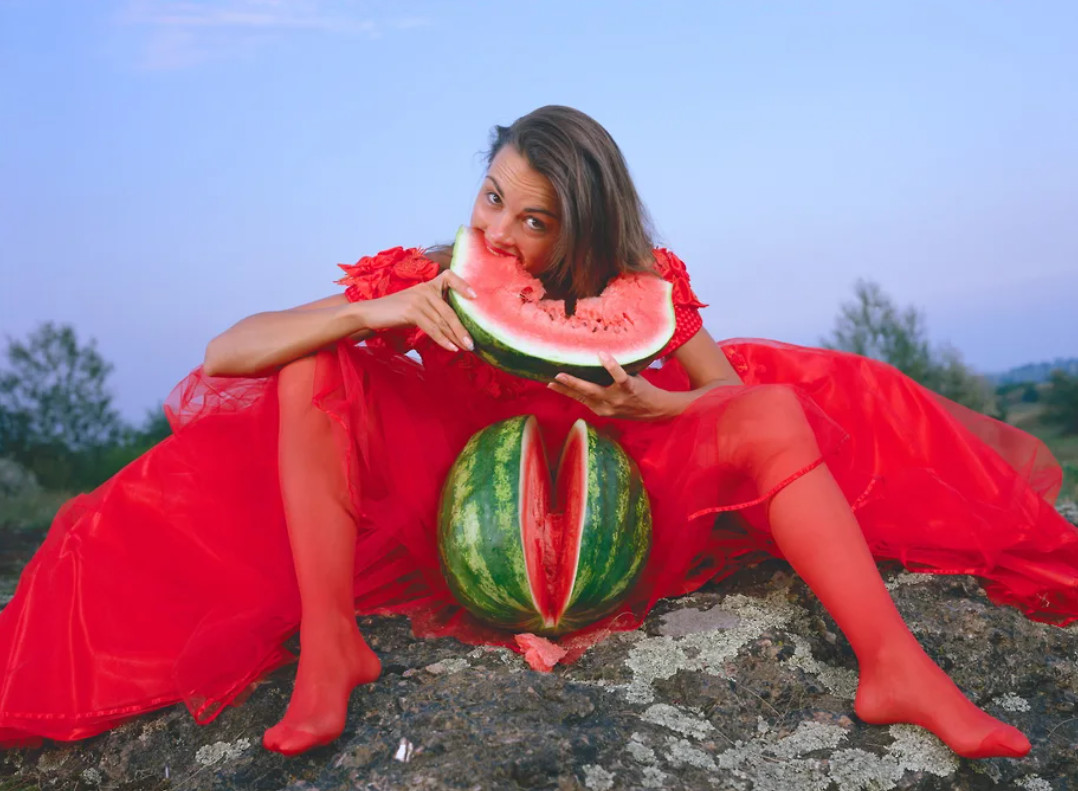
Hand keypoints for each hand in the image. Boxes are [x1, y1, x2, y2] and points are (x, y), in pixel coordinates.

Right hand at [358, 271, 475, 351]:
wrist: (370, 313)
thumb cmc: (395, 312)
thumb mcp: (417, 306)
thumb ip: (433, 309)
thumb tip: (454, 326)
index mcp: (428, 286)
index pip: (449, 276)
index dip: (463, 285)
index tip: (475, 297)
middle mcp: (425, 289)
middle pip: (450, 310)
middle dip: (463, 328)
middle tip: (473, 343)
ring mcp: (419, 299)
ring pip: (443, 321)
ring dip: (456, 337)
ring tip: (467, 348)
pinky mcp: (412, 311)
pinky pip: (432, 328)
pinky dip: (443, 340)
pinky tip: (451, 348)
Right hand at [547, 353, 672, 419]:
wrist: (657, 409)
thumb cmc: (635, 401)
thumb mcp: (615, 402)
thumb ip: (602, 391)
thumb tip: (588, 368)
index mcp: (600, 409)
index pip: (578, 399)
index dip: (564, 391)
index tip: (548, 384)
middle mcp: (606, 406)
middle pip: (581, 395)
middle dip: (565, 387)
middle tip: (551, 379)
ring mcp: (616, 398)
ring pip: (593, 389)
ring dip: (577, 382)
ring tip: (563, 374)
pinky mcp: (629, 388)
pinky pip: (618, 376)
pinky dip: (610, 366)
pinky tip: (603, 355)